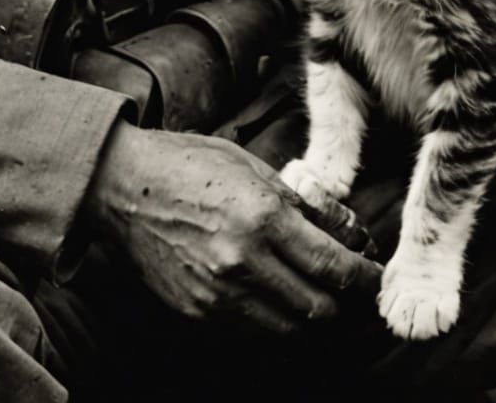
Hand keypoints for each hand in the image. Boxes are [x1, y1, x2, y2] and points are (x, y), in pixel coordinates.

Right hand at [79, 123, 380, 332]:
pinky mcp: (199, 313)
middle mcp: (243, 262)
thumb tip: (350, 231)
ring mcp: (218, 294)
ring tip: (318, 295)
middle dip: (344, 303)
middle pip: (319, 308)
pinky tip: (278, 297)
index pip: (333, 267)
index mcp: (262, 217)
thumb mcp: (253, 167)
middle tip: (351, 289)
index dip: (363, 278)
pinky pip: (254, 331)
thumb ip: (305, 203)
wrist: (121, 187)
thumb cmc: (188, 164)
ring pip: (290, 329)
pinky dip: (276, 321)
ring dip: (312, 316)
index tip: (374, 276)